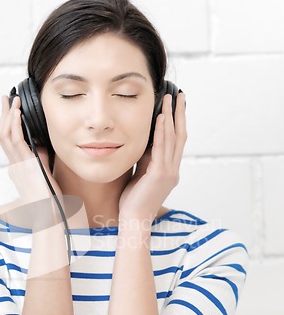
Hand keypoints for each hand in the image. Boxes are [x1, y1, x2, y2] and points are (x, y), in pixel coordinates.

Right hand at [0, 95, 62, 227]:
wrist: (51, 217)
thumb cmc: (50, 201)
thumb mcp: (45, 174)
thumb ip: (41, 159)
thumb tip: (42, 144)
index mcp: (18, 169)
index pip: (8, 143)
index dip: (7, 125)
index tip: (10, 110)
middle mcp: (15, 166)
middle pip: (3, 135)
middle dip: (3, 115)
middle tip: (6, 98)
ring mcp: (18, 166)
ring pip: (5, 136)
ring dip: (8, 116)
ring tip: (12, 100)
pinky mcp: (26, 166)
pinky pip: (16, 141)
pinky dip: (14, 125)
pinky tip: (17, 113)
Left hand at [118, 92, 186, 225]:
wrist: (133, 219)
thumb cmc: (133, 200)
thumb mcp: (141, 174)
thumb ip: (145, 159)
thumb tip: (145, 141)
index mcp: (170, 170)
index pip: (177, 141)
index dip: (178, 122)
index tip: (177, 106)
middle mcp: (173, 169)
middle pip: (181, 135)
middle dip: (180, 114)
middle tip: (180, 95)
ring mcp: (169, 172)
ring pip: (174, 138)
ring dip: (172, 116)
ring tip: (170, 98)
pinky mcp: (160, 174)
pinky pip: (162, 148)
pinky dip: (162, 131)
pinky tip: (161, 117)